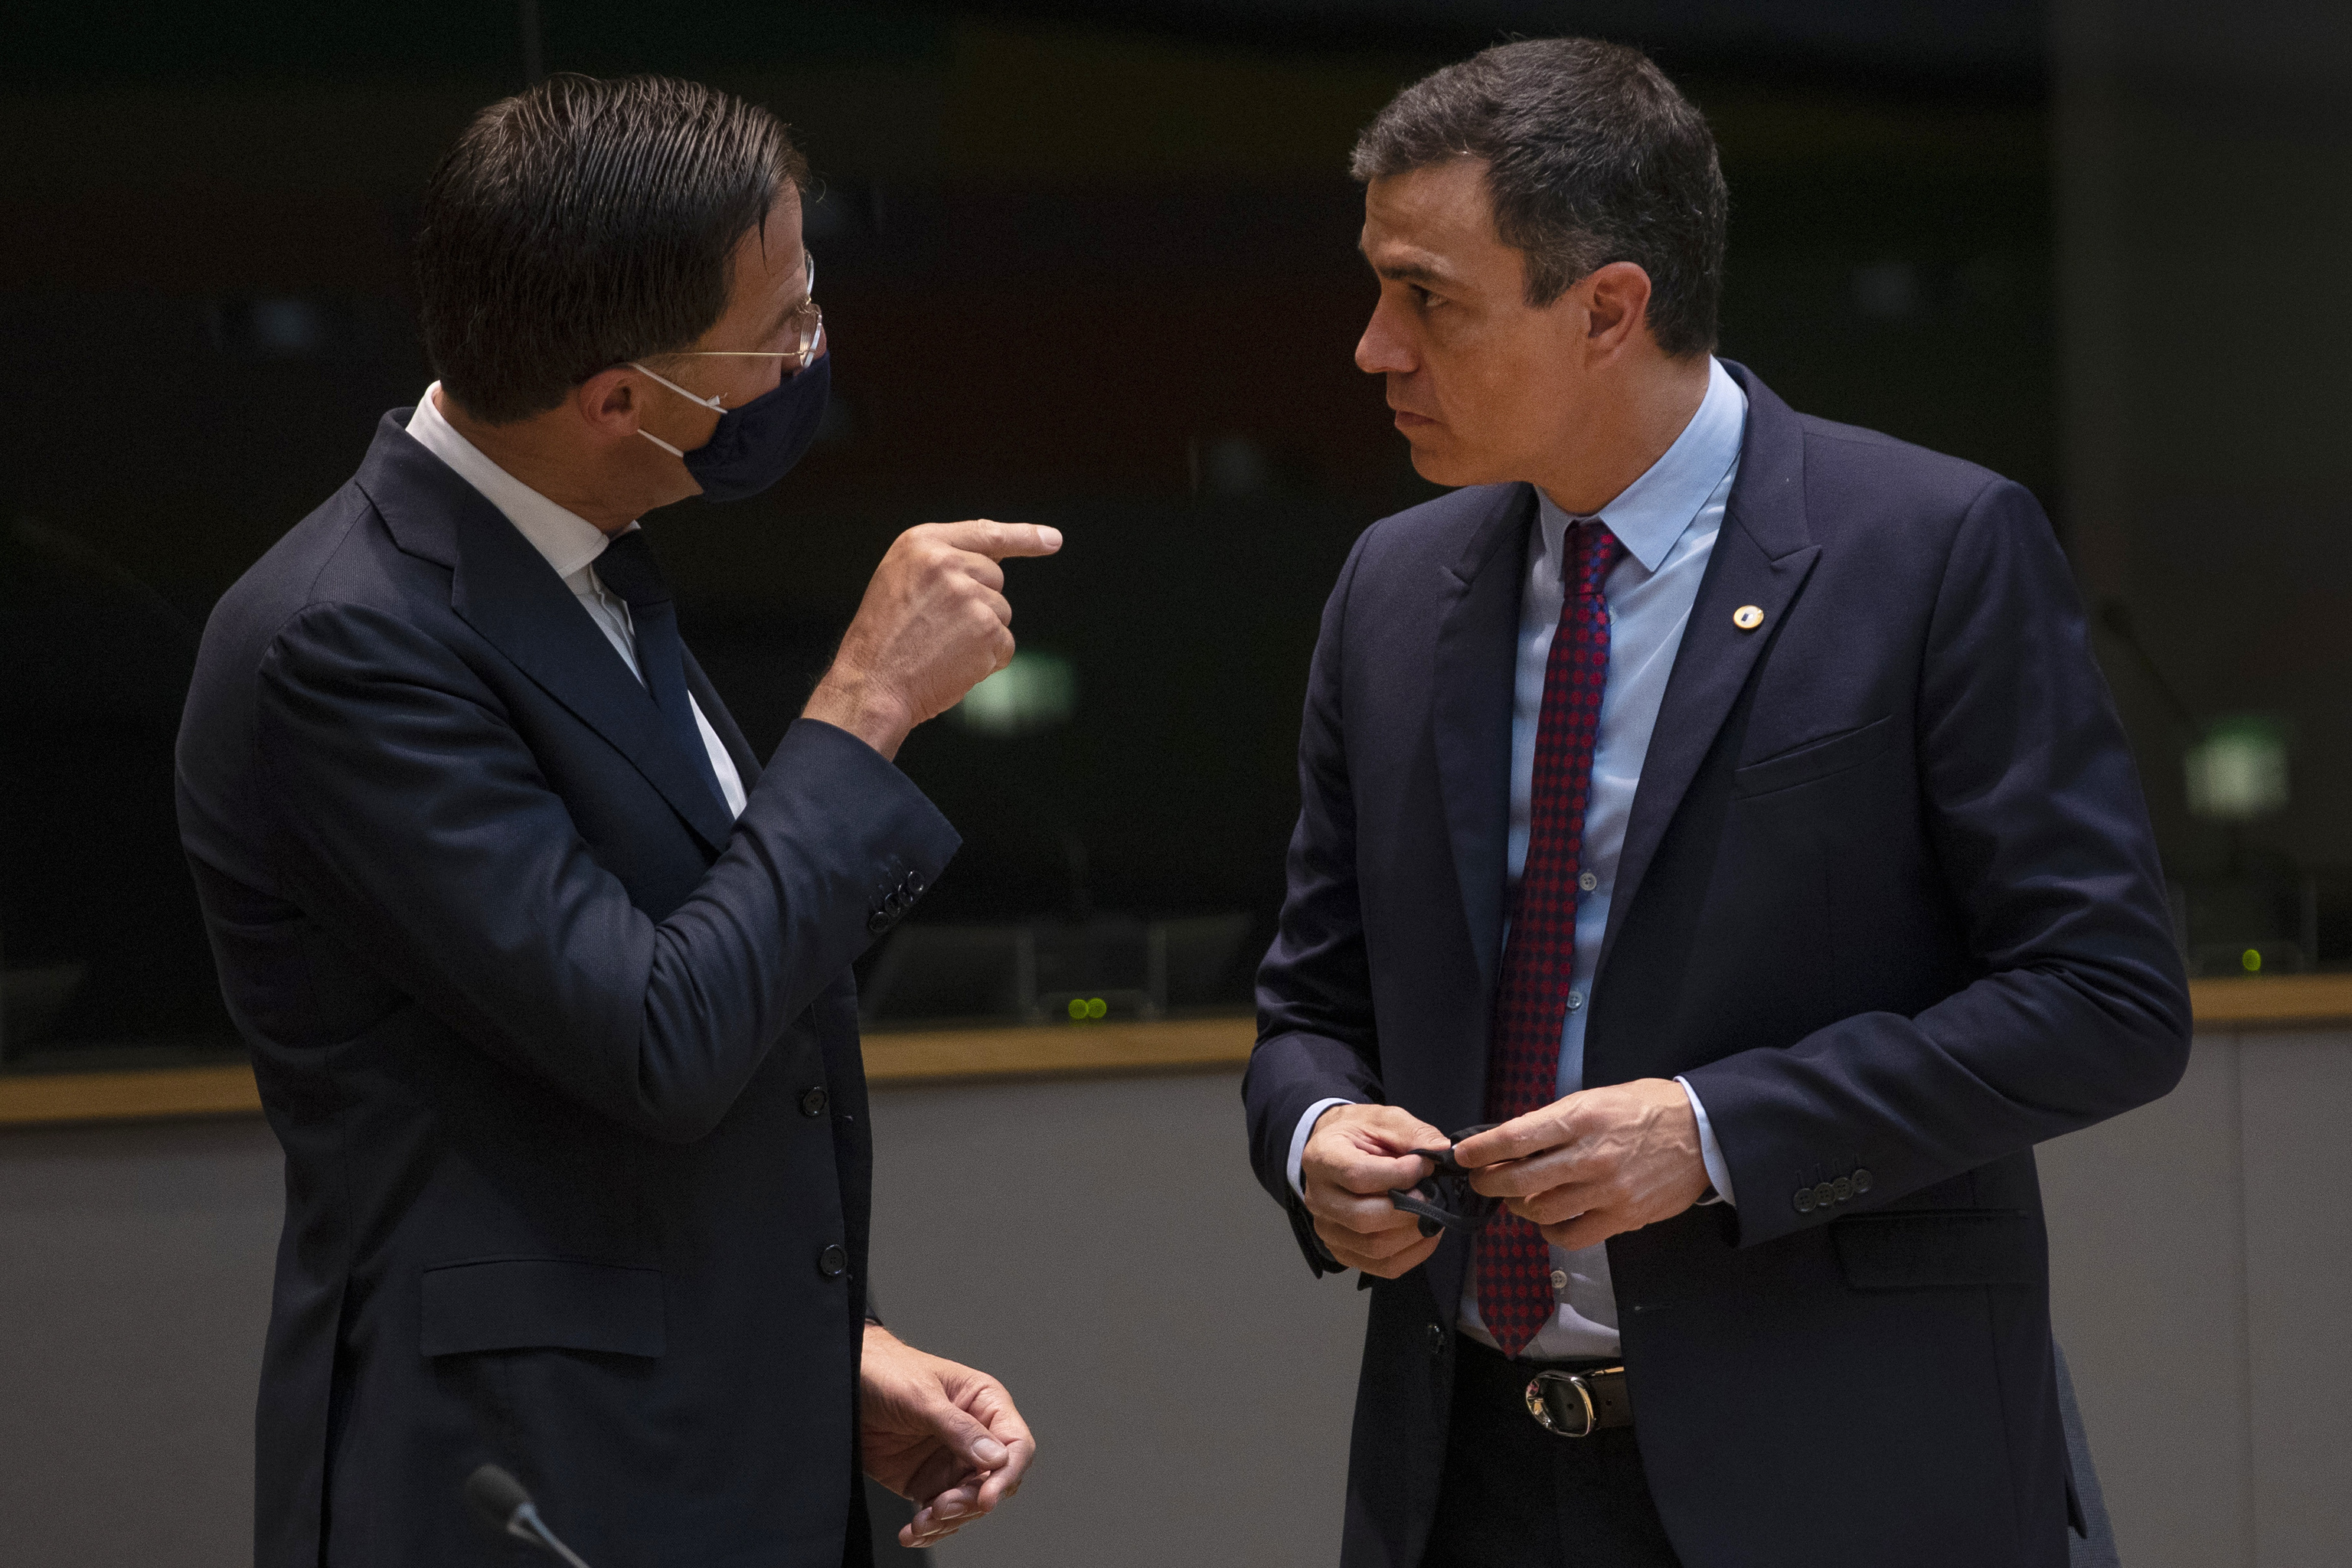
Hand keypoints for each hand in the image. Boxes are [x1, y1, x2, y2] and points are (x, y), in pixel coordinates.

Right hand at [804, 520, 1063, 759]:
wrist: (871, 685)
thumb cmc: (883, 640)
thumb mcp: (901, 582)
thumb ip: (942, 565)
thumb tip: (994, 568)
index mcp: (922, 543)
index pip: (985, 533)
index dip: (1024, 536)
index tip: (1053, 540)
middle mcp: (948, 562)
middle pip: (994, 578)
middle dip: (977, 604)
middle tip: (935, 630)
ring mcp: (970, 594)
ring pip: (1001, 613)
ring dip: (981, 635)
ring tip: (939, 649)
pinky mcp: (987, 629)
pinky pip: (1005, 644)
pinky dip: (987, 661)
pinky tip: (954, 666)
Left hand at [860, 1324, 1035, 1549]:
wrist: (844, 1383)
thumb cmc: (886, 1372)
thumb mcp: (921, 1396)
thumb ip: (958, 1427)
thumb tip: (997, 1459)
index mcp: (984, 1404)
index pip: (1015, 1445)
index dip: (1007, 1474)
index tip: (986, 1498)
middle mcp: (974, 1436)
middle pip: (993, 1482)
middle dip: (970, 1502)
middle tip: (940, 1508)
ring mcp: (950, 1462)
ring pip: (968, 1504)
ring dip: (948, 1520)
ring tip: (920, 1523)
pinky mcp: (926, 1482)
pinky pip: (939, 1514)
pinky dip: (929, 1529)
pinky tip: (912, 1532)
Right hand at [1300, 1103, 1448, 1277]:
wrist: (1335, 1150)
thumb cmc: (1358, 1133)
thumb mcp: (1383, 1119)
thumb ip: (1412, 1132)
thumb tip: (1442, 1150)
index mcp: (1322, 1158)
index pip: (1358, 1176)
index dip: (1399, 1175)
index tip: (1424, 1165)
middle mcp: (1318, 1198)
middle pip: (1364, 1218)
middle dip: (1410, 1209)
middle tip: (1431, 1194)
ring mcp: (1328, 1229)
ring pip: (1375, 1247)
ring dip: (1414, 1233)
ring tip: (1431, 1212)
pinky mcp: (1343, 1250)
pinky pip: (1382, 1266)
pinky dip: (1413, 1254)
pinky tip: (1426, 1233)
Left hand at [1452, 1078, 1709, 1250]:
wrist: (1704, 1134)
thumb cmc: (1648, 1108)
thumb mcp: (1597, 1098)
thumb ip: (1557, 1120)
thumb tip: (1513, 1140)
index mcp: (1582, 1117)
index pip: (1517, 1137)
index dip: (1482, 1149)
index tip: (1464, 1155)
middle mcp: (1591, 1156)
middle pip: (1521, 1180)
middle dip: (1490, 1182)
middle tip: (1482, 1179)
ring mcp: (1607, 1191)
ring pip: (1541, 1211)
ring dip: (1518, 1206)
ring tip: (1516, 1197)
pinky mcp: (1623, 1217)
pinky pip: (1571, 1235)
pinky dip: (1550, 1231)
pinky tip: (1548, 1219)